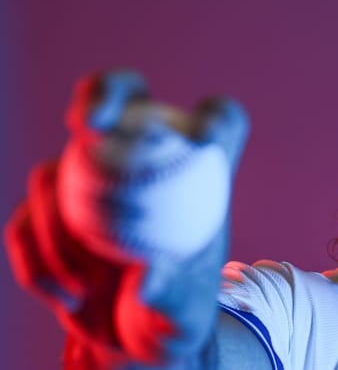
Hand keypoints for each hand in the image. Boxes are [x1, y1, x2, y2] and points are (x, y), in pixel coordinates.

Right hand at [4, 70, 248, 366]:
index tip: (203, 140)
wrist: (131, 337)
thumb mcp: (185, 317)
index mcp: (196, 175)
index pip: (218, 122)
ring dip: (58, 228)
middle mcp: (142, 163)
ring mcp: (91, 181)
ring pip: (56, 170)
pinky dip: (37, 257)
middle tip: (88, 124)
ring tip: (85, 286)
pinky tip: (64, 295)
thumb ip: (174, 296)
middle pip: (126, 97)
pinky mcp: (50, 212)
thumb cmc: (174, 315)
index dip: (213, 117)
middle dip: (102, 93)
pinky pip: (26, 220)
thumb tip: (148, 280)